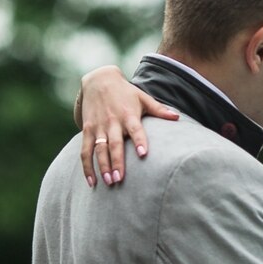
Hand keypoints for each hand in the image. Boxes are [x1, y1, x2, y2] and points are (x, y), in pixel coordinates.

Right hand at [77, 65, 178, 187]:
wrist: (98, 81)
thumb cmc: (125, 92)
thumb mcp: (143, 98)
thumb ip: (159, 109)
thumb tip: (177, 117)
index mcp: (128, 115)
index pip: (135, 129)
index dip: (139, 140)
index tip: (143, 154)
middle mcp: (112, 122)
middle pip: (114, 144)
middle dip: (116, 162)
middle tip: (120, 179)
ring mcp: (98, 127)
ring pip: (98, 149)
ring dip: (102, 166)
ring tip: (109, 182)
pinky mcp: (87, 130)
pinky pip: (85, 151)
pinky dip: (86, 166)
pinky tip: (91, 181)